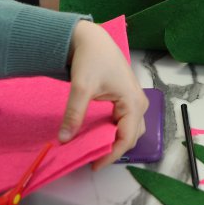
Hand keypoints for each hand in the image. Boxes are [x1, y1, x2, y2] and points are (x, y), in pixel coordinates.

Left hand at [61, 20, 147, 164]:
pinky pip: (125, 121)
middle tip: (92, 159)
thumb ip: (74, 115)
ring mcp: (135, 100)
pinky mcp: (128, 97)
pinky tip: (98, 133)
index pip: (126, 138)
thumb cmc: (91, 59)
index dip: (111, 155)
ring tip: (95, 148)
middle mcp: (140, 103)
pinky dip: (114, 130)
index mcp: (133, 102)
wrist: (92, 38)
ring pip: (130, 130)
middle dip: (114, 150)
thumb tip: (64, 140)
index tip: (93, 166)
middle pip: (132, 136)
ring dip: (115, 140)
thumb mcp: (81, 88)